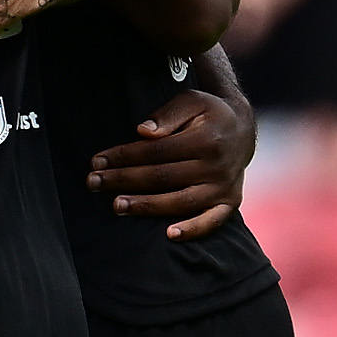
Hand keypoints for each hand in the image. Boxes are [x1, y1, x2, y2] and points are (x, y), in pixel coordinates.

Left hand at [88, 75, 253, 235]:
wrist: (243, 131)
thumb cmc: (208, 114)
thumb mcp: (191, 101)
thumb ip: (167, 115)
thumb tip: (142, 132)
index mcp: (206, 140)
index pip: (156, 151)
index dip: (125, 156)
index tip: (97, 161)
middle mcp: (217, 166)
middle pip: (163, 177)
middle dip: (124, 180)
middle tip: (93, 182)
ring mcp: (224, 187)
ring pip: (180, 201)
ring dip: (146, 206)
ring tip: (116, 206)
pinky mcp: (230, 203)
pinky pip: (212, 221)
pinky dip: (192, 230)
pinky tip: (168, 235)